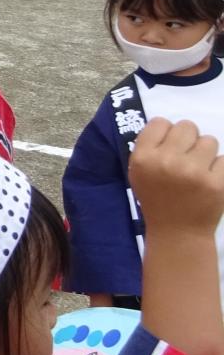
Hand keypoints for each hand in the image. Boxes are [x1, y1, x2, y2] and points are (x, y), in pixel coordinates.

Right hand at [130, 119, 223, 239]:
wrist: (178, 232)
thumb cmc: (157, 200)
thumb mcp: (139, 174)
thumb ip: (150, 148)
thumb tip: (171, 128)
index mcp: (143, 158)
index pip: (160, 122)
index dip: (166, 133)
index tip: (168, 147)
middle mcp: (167, 161)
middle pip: (187, 127)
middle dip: (189, 140)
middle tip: (187, 157)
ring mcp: (194, 171)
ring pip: (209, 140)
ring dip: (206, 153)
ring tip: (199, 170)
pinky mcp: (217, 182)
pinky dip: (219, 169)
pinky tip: (210, 181)